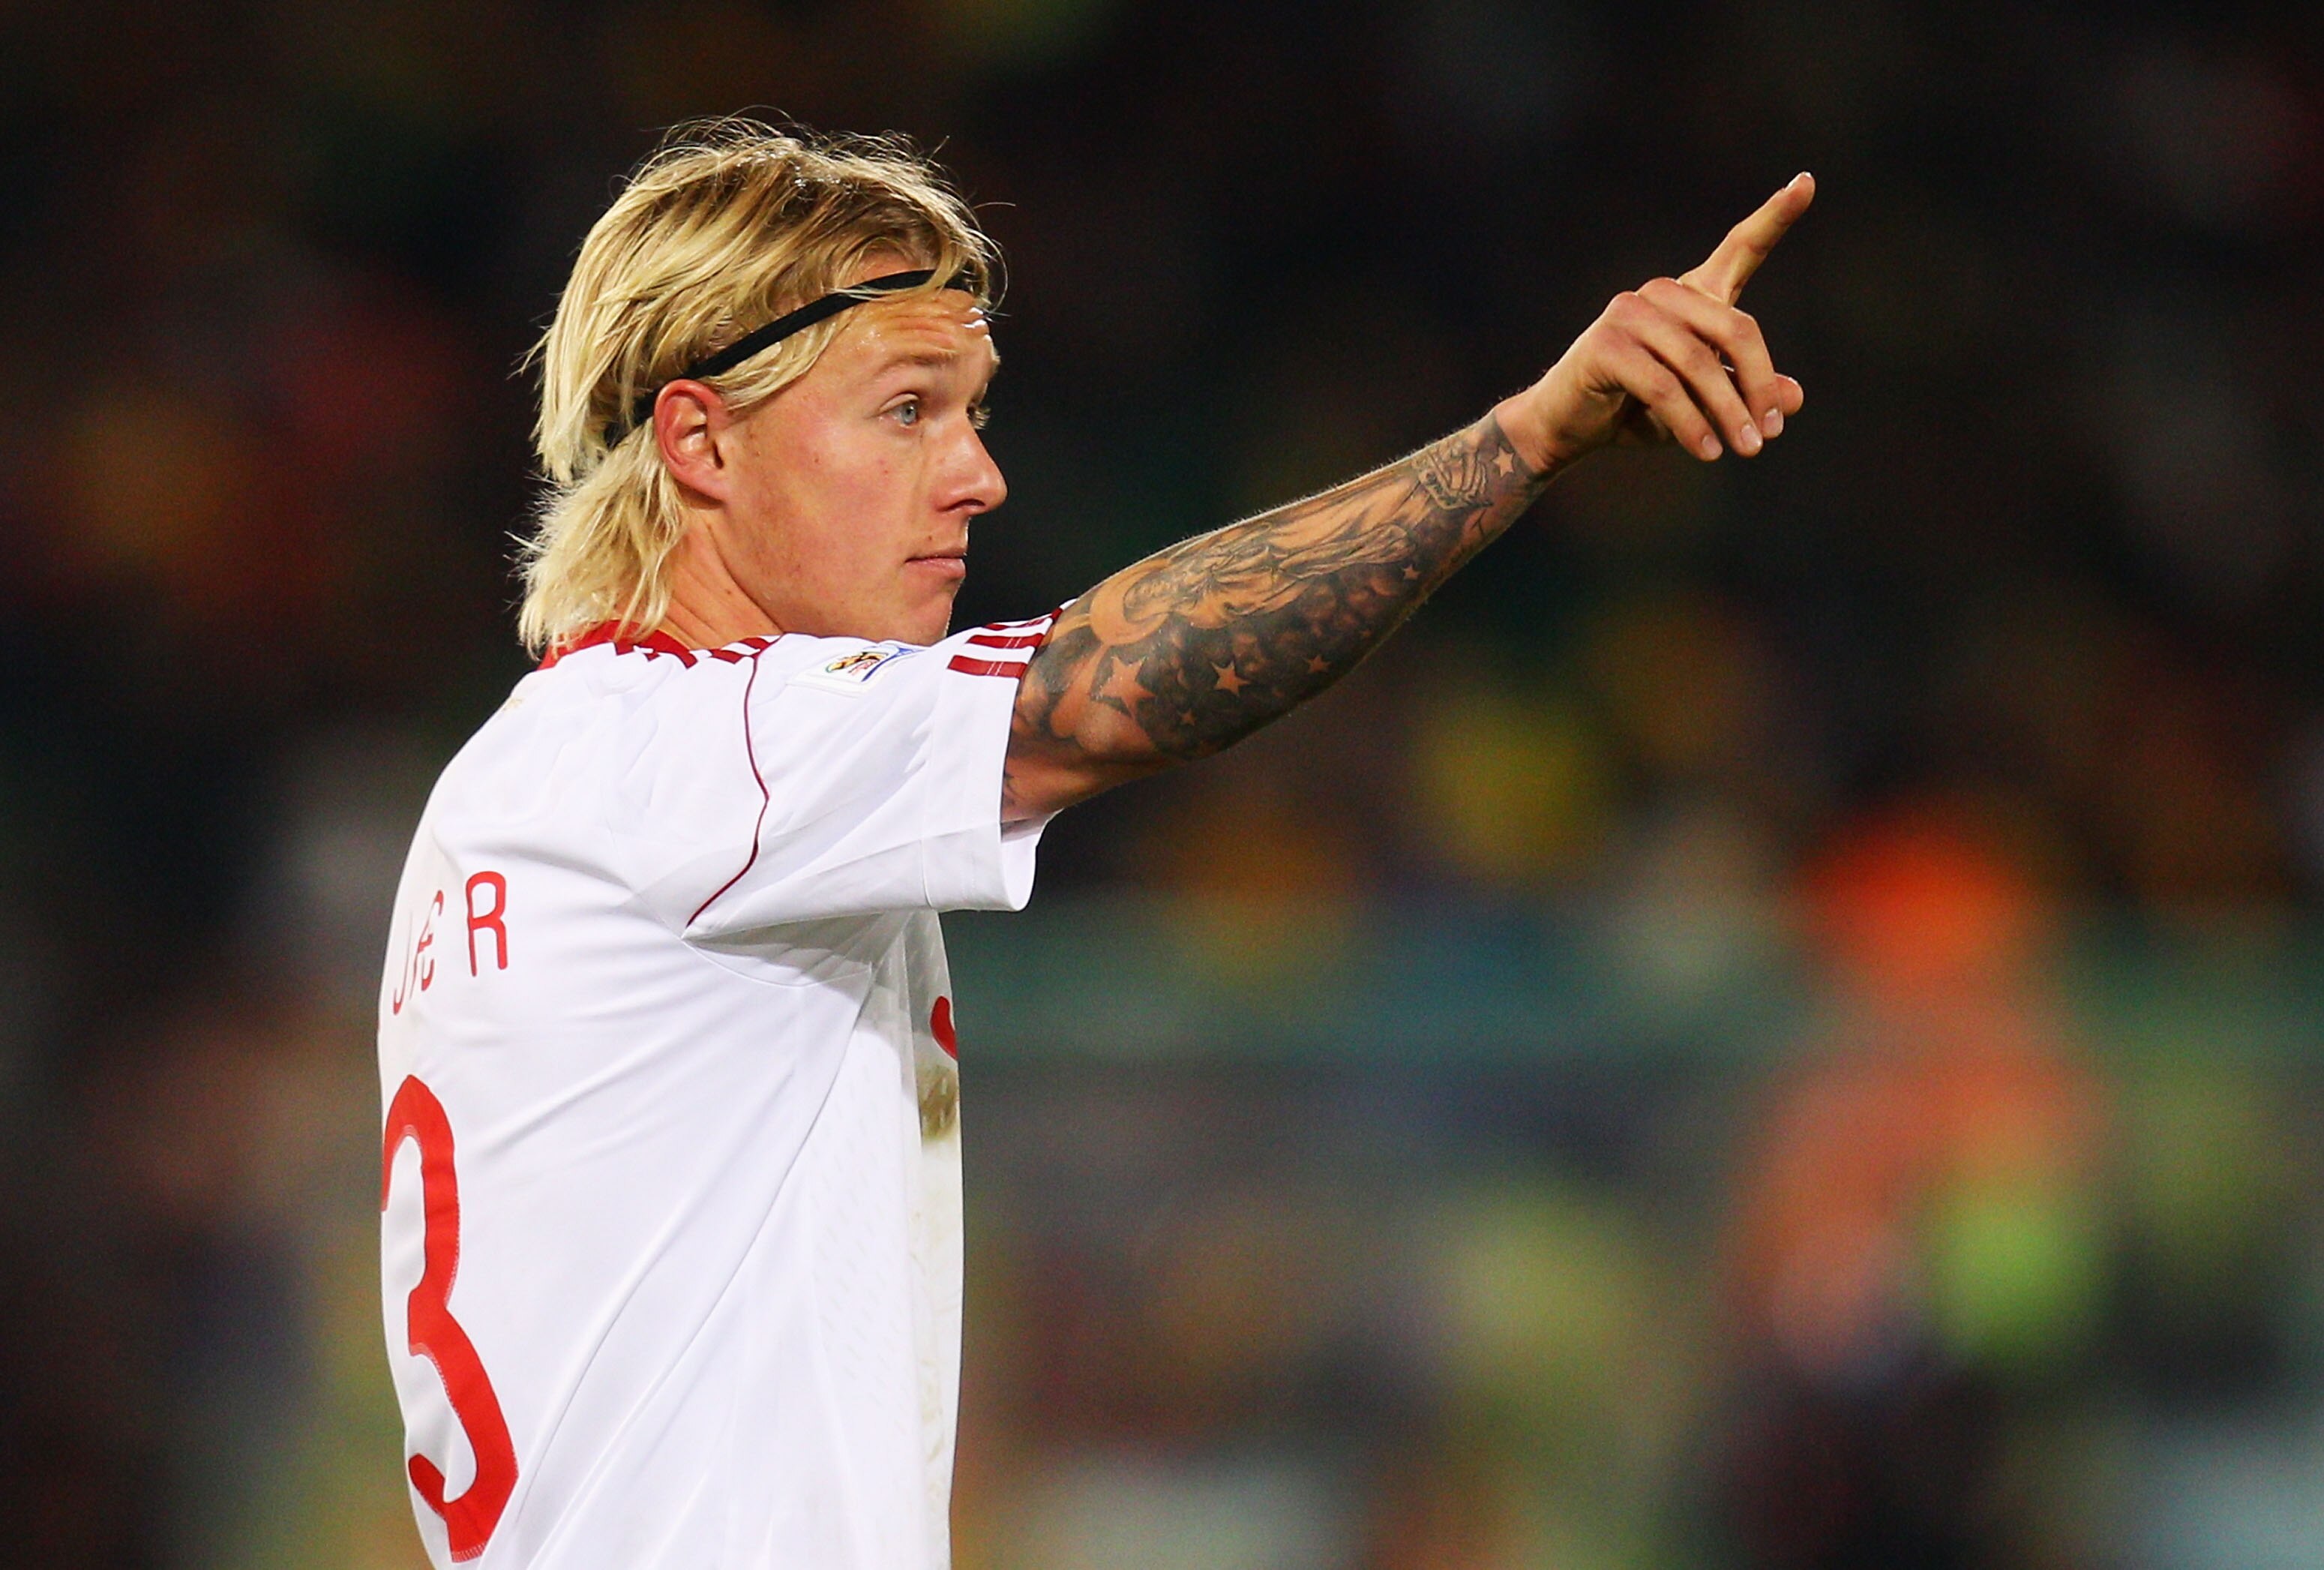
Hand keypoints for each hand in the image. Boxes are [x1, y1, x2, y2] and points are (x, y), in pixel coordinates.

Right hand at [1497, 173, 1814, 472]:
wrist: (1566, 429)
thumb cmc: (1637, 411)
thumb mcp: (1704, 406)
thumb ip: (1746, 394)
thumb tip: (1793, 398)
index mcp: (1693, 297)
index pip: (1739, 248)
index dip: (1775, 216)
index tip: (1807, 183)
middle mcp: (1664, 294)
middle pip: (1736, 329)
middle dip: (1758, 385)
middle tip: (1767, 436)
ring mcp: (1631, 313)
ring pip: (1700, 363)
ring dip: (1727, 412)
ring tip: (1744, 451)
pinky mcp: (1606, 344)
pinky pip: (1664, 387)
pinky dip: (1691, 424)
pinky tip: (1707, 451)